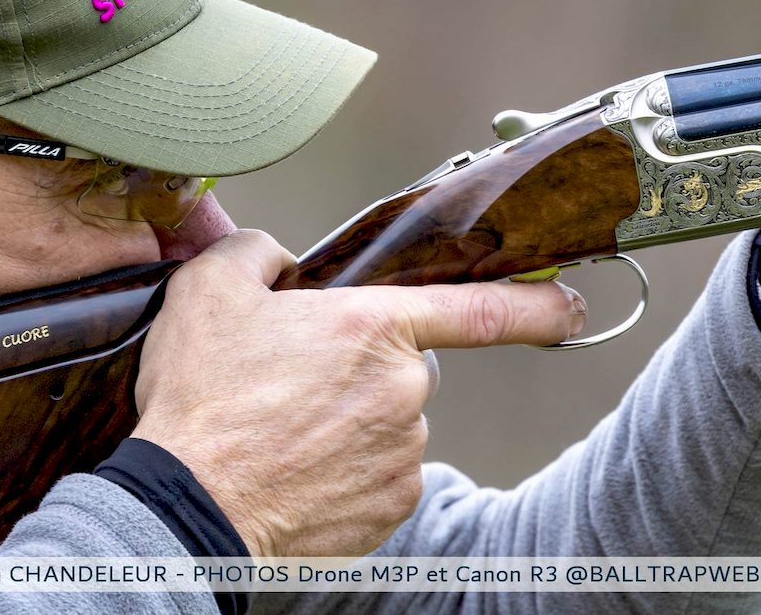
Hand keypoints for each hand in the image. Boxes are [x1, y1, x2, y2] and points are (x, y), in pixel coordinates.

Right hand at [130, 229, 585, 557]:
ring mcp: (402, 453)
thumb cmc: (201, 402)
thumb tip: (280, 261)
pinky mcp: (390, 507)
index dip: (534, 302)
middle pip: (401, 365)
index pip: (478, 307)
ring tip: (281, 430)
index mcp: (371, 327)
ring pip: (390, 421)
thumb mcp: (209, 290)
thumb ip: (257, 252)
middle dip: (359, 367)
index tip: (570, 304)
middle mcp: (402, 390)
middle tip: (290, 382)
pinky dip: (347, 469)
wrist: (190, 506)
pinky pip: (380, 472)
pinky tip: (297, 467)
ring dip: (350, 420)